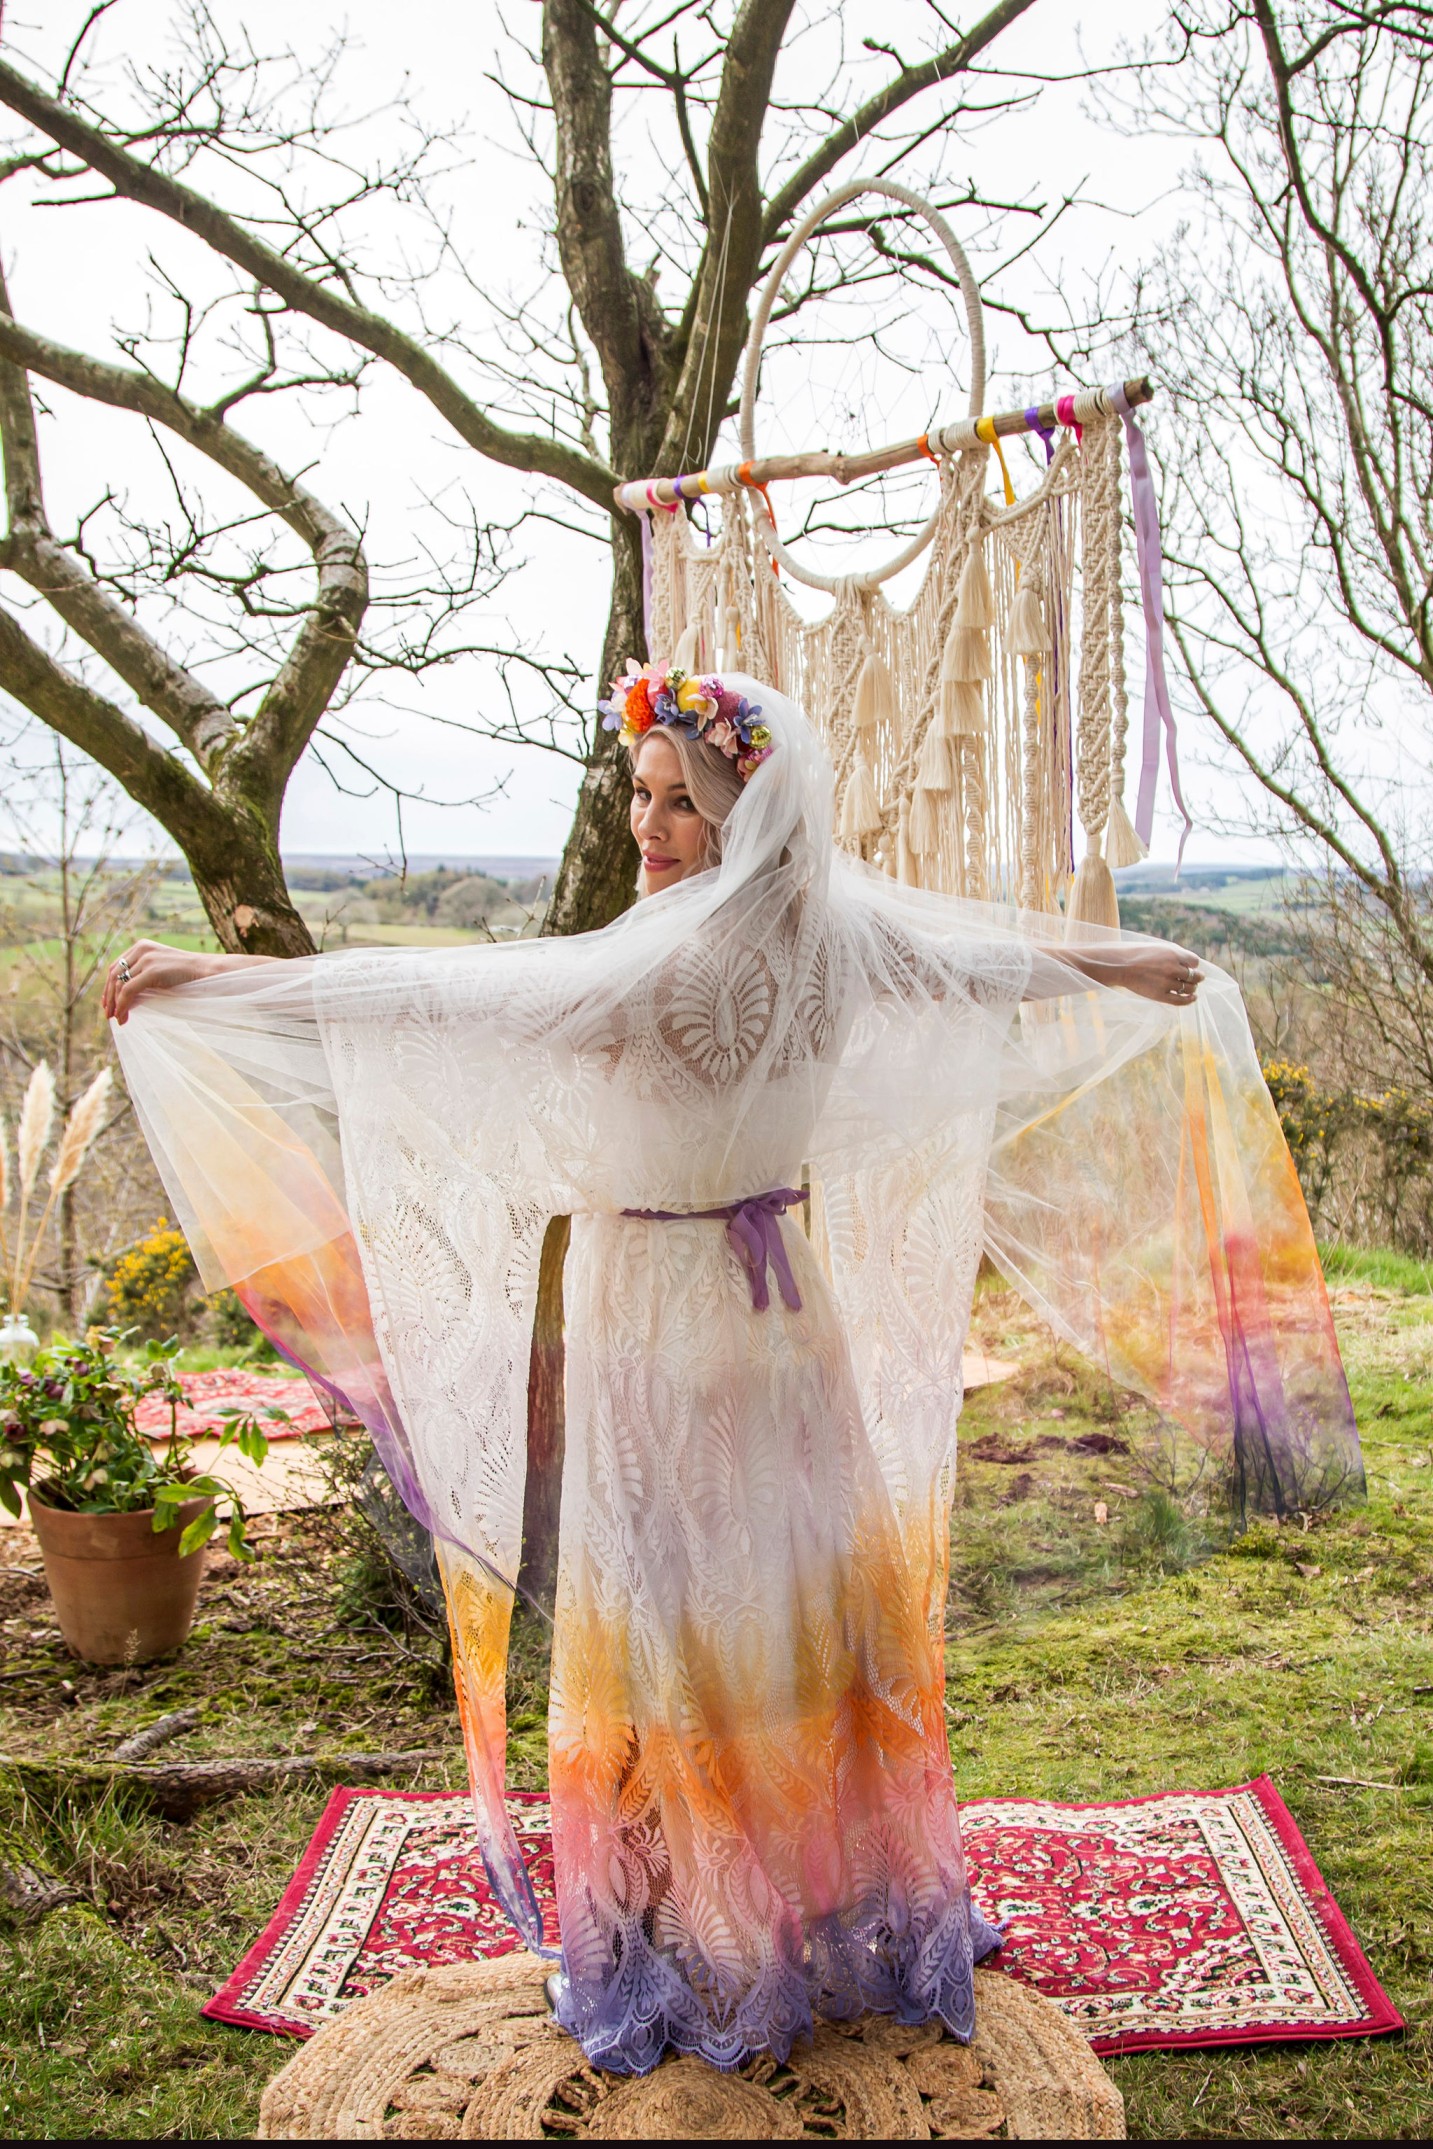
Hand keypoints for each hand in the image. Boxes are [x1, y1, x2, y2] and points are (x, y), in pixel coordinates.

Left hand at [103, 941, 224, 1023]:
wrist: (207, 972)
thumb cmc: (187, 976)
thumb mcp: (160, 972)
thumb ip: (143, 976)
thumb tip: (125, 998)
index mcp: (141, 946)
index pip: (116, 967)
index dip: (108, 986)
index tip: (108, 1003)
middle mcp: (140, 949)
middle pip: (113, 975)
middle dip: (108, 997)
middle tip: (109, 1014)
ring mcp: (146, 958)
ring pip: (118, 984)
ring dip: (115, 1005)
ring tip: (117, 1019)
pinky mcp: (151, 970)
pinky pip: (128, 991)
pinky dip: (122, 1006)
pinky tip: (123, 1017)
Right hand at [1099, 941, 1203, 1007]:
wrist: (1120, 966)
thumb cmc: (1140, 955)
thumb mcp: (1160, 948)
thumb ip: (1176, 954)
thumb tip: (1193, 964)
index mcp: (1172, 954)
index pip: (1195, 962)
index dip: (1193, 965)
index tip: (1190, 967)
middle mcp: (1171, 968)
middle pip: (1195, 976)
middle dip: (1197, 977)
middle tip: (1197, 978)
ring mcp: (1166, 983)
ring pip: (1189, 988)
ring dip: (1193, 988)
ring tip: (1192, 988)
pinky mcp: (1160, 995)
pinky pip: (1180, 1000)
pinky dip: (1190, 1000)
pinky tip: (1193, 997)